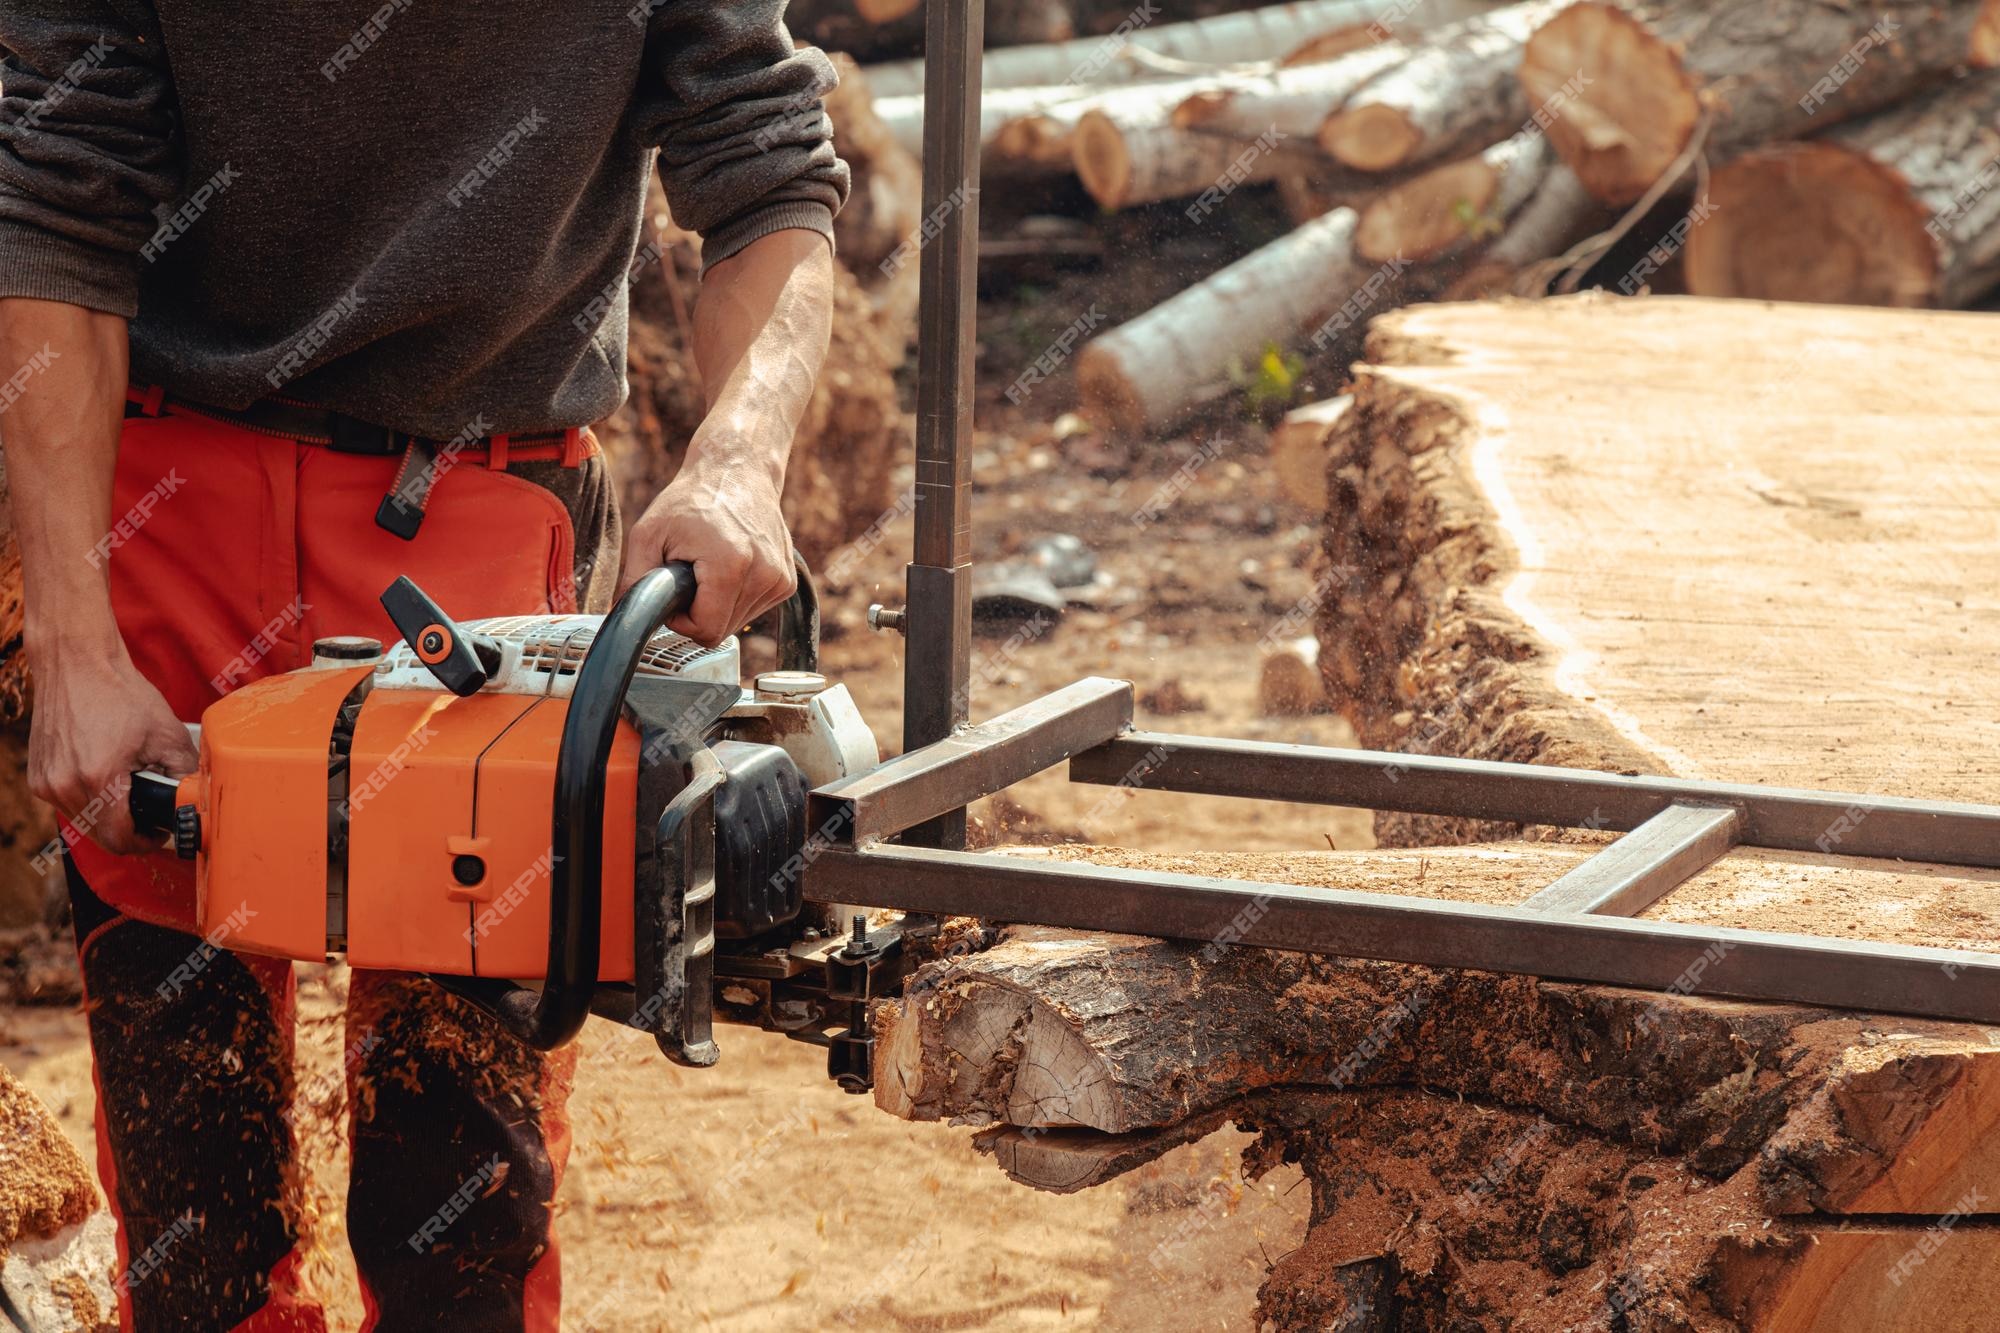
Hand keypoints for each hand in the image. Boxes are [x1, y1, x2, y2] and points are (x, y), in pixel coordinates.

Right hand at [28, 645, 197, 854]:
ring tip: (129, 790)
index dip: (145, 842)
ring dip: (108, 815)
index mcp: (97, 779)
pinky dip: (89, 800)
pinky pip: (67, 803)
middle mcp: (64, 785)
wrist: (76, 664)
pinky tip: (107, 779)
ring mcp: (46, 782)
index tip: (158, 832)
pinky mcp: (37, 775)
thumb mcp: (167, 734)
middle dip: (130, 830)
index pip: (119, 840)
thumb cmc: (119, 693)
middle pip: (101, 835)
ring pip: (83, 822)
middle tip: (150, 813)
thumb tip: (195, 800)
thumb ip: (185, 773)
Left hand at [618, 445, 796, 646]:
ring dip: (718, 605)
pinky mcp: (787, 582)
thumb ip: (635, 581)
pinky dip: (735, 597)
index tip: (675, 595)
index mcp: (731, 565)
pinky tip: (731, 567)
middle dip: (699, 612)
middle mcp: (764, 574)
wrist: (738, 472)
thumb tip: (628, 620)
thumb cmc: (691, 500)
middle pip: (721, 630)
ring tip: (711, 567)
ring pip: (737, 623)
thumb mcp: (648, 534)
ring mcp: (780, 579)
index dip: (682, 621)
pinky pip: (752, 610)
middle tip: (690, 577)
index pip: (706, 630)